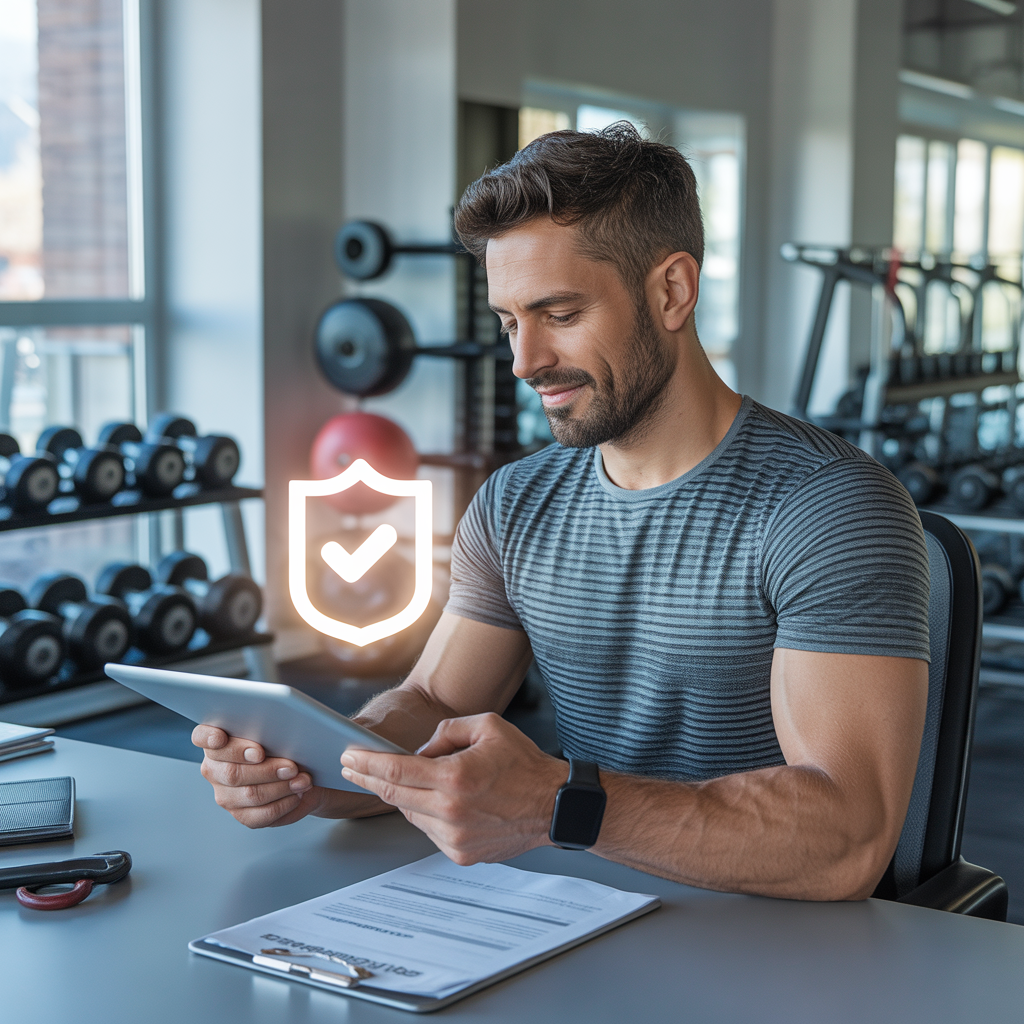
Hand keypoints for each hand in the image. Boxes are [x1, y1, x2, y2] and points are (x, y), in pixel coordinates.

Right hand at [192, 725, 383, 827]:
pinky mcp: (242, 814)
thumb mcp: (285, 723)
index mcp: (215, 740)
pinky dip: (282, 804)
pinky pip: (259, 816)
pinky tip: (297, 794)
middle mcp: (214, 768)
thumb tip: (285, 711)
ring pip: (247, 794)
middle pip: (229, 771)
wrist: (306, 766)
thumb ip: (275, 717)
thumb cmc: (290, 739)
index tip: (232, 739)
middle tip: (290, 764)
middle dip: (263, 768)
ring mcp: (225, 794)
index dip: (212, 738)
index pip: (202, 736)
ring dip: (278, 786)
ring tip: (302, 778)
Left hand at [339, 712, 568, 863]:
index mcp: (456, 777)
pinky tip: (441, 801)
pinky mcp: (460, 854)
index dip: (366, 763)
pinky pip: (429, 830)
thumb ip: (446, 730)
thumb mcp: (487, 726)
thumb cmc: (523, 763)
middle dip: (369, 779)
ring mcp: (455, 837)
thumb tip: (419, 749)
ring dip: (403, 796)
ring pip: (410, 813)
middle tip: (353, 767)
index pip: (396, 771)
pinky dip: (427, 813)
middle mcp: (451, 811)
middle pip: (393, 795)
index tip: (348, 757)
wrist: (553, 805)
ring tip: (414, 780)